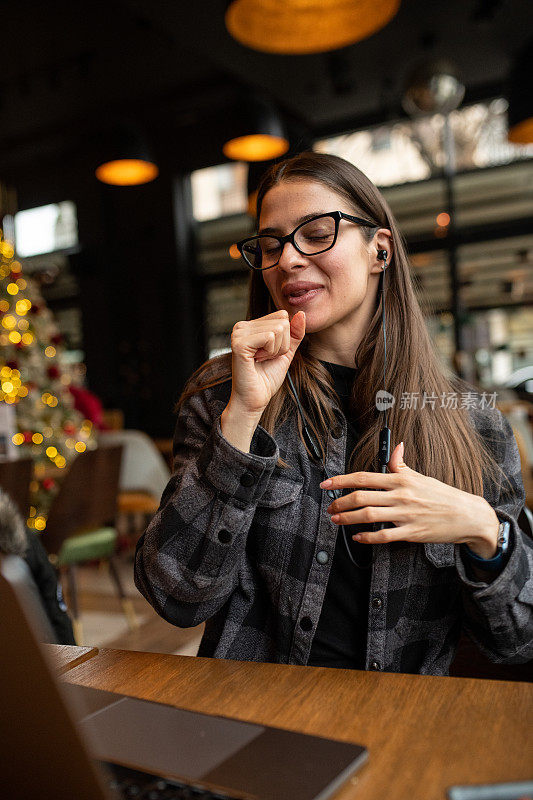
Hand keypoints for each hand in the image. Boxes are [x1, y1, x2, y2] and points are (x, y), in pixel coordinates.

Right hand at [228, 310, 305, 416]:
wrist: (255, 399)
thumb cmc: (267, 377)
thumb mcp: (286, 352)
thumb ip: (295, 333)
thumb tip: (301, 313)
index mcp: (251, 325)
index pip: (282, 316)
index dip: (284, 339)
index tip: (269, 354)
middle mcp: (242, 326)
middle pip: (282, 322)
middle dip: (281, 345)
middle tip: (265, 359)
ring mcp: (239, 333)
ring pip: (278, 329)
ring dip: (275, 350)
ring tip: (261, 360)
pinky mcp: (239, 343)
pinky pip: (270, 337)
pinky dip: (270, 353)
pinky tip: (256, 361)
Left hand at [321, 442, 499, 556]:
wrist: (467, 515)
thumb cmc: (442, 495)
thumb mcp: (420, 476)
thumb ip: (401, 464)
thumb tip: (395, 446)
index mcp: (401, 480)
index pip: (364, 477)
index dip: (342, 480)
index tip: (327, 484)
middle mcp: (401, 495)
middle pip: (361, 497)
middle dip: (340, 502)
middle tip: (330, 507)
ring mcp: (406, 515)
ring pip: (368, 516)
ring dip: (347, 518)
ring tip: (336, 519)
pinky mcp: (411, 533)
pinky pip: (384, 536)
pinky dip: (367, 537)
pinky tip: (358, 537)